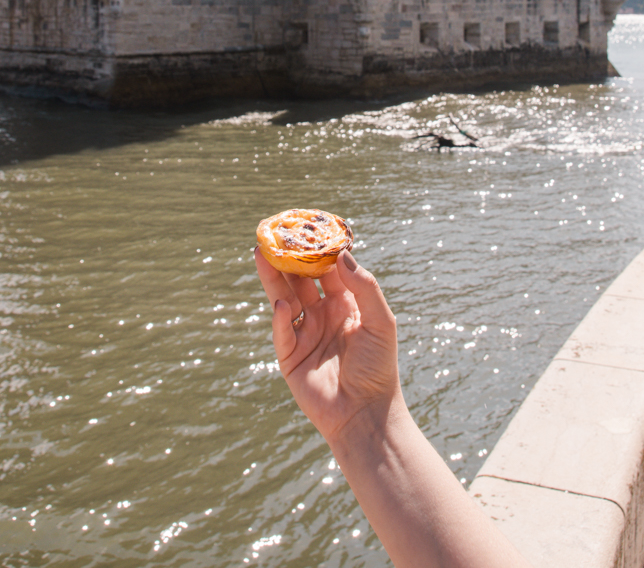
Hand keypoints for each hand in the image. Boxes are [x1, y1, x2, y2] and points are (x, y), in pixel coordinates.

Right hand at [254, 247, 401, 444]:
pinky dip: (280, 319)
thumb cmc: (379, 368)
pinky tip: (282, 306)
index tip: (307, 228)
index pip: (327, 270)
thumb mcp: (381, 321)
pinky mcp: (290, 357)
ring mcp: (305, 335)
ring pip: (284, 299)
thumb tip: (342, 255)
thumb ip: (364, 287)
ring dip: (273, 278)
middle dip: (288, 259)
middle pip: (300, 280)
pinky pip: (282, 332)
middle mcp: (322, 315)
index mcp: (345, 305)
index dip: (317, 251)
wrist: (366, 415)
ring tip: (262, 254)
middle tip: (275, 235)